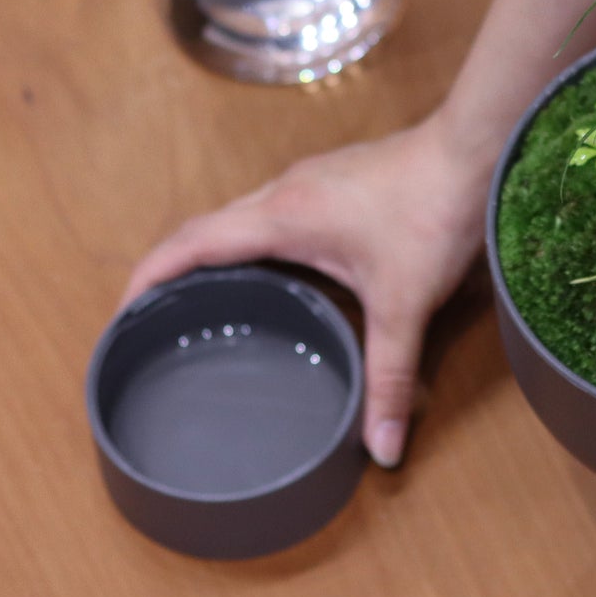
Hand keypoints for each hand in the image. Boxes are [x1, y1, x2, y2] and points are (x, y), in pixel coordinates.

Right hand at [119, 117, 487, 468]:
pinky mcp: (335, 179)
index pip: (192, 243)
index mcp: (283, 217)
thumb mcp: (406, 303)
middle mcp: (285, 191)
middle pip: (206, 227)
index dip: (149, 277)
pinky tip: (270, 269)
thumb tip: (382, 448)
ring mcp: (310, 180)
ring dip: (212, 251)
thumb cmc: (434, 212)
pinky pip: (271, 208)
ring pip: (240, 215)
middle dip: (170, 268)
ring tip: (201, 297)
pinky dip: (250, 240)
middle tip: (151, 315)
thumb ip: (391, 377)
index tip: (120, 313)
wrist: (474, 149)